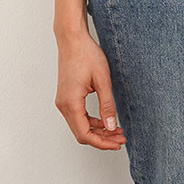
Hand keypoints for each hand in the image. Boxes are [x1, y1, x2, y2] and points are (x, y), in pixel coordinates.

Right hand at [55, 30, 127, 150]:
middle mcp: (63, 105)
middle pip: (81, 133)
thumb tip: (111, 127)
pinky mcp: (66, 97)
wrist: (73, 40)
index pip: (85, 134)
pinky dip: (91, 121)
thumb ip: (107, 105)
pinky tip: (105, 120)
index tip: (118, 143)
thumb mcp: (102, 80)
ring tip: (117, 130)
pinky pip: (78, 116)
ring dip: (97, 130)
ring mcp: (63, 101)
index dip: (102, 142)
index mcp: (71, 102)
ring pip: (80, 126)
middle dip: (102, 139)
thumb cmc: (87, 55)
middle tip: (121, 138)